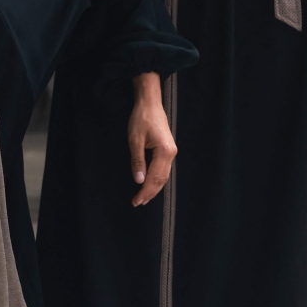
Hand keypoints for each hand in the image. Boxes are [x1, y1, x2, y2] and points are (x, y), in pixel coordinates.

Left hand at [128, 72, 175, 206]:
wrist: (150, 103)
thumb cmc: (142, 119)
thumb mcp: (134, 140)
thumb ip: (137, 161)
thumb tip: (138, 180)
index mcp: (164, 152)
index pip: (154, 178)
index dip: (145, 191)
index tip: (136, 201)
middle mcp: (171, 153)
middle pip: (161, 180)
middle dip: (150, 193)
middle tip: (137, 203)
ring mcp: (171, 152)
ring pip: (164, 176)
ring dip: (154, 188)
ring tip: (143, 198)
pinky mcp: (168, 149)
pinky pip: (163, 169)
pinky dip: (156, 179)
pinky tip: (150, 184)